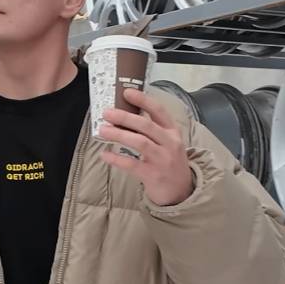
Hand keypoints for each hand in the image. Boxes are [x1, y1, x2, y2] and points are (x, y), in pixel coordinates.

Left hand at [98, 88, 194, 206]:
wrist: (181, 191)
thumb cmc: (169, 163)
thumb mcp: (168, 143)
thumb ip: (152, 130)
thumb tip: (124, 116)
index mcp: (172, 131)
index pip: (159, 111)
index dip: (143, 100)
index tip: (126, 92)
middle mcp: (169, 143)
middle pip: (146, 125)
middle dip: (125, 117)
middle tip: (107, 113)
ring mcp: (162, 159)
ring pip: (140, 142)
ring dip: (119, 134)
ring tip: (103, 130)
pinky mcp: (153, 175)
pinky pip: (131, 164)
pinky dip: (116, 159)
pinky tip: (105, 154)